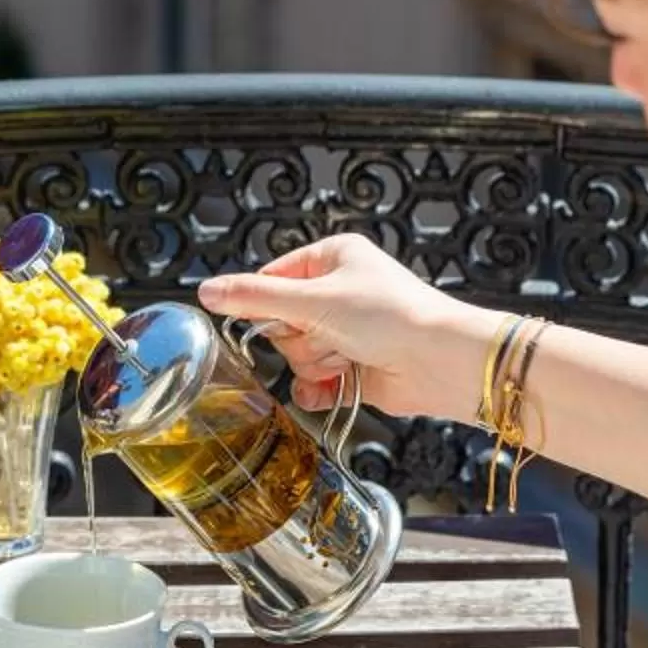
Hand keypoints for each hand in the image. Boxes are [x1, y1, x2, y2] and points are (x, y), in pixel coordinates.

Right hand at [197, 236, 496, 421]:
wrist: (440, 362)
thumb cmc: (393, 316)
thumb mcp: (314, 298)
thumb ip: (256, 297)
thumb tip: (207, 291)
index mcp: (331, 259)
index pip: (271, 278)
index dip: (265, 303)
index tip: (278, 314)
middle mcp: (337, 293)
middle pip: (281, 322)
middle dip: (301, 337)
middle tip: (330, 332)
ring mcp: (345, 333)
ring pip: (296, 355)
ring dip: (317, 361)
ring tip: (350, 355)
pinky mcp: (351, 368)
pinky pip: (311, 383)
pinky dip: (320, 388)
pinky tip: (337, 383)